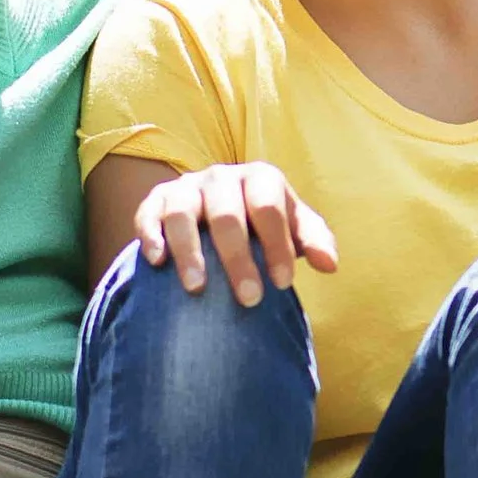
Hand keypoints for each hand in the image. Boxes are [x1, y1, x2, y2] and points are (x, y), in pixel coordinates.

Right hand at [133, 161, 340, 304]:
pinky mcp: (156, 201)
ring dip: (189, 252)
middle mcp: (221, 177)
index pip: (269, 208)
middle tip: (250, 300)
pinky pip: (148, 215)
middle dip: (238, 259)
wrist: (220, 217)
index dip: (277, 246)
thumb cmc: (264, 228)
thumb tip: (329, 265)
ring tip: (197, 289)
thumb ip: (314, 242)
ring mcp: (186, 188)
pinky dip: (150, 236)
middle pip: (227, 215)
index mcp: (260, 179)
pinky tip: (157, 262)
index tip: (282, 285)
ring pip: (182, 214)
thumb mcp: (294, 230)